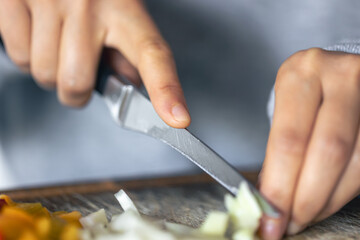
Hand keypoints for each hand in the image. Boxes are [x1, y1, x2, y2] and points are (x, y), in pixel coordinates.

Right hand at [0, 0, 189, 127]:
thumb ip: (127, 52)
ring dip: (50, 72)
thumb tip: (128, 84)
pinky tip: (39, 34)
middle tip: (78, 70)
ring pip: (44, 74)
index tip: (177, 118)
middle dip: (75, 91)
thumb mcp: (121, 14)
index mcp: (126, 10)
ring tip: (59, 44)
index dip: (166, 90)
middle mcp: (90, 4)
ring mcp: (51, 0)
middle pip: (76, 83)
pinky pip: (17, 55)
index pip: (152, 54)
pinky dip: (26, 55)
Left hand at [259, 48, 359, 238]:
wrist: (338, 74)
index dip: (281, 187)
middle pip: (327, 152)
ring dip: (329, 200)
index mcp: (300, 74)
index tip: (270, 217)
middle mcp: (340, 76)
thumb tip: (270, 199)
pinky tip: (327, 199)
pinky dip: (346, 190)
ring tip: (306, 215)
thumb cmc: (306, 95)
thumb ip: (279, 151)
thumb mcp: (285, 109)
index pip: (289, 140)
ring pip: (357, 162)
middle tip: (289, 224)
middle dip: (306, 199)